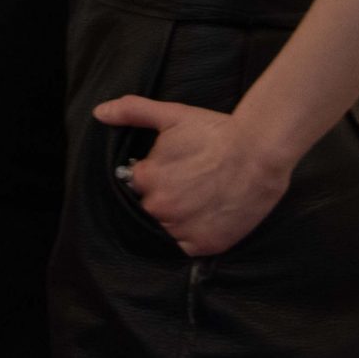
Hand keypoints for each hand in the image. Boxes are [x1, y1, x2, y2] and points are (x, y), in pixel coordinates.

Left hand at [93, 95, 293, 256]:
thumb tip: (99, 112)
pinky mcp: (205, 245)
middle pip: (150, 207)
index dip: (152, 175)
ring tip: (197, 200)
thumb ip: (132, 111)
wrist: (259, 153)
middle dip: (162, 197)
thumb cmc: (215, 132)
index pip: (137, 183)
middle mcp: (160, 207)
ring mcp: (182, 229)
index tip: (170, 169)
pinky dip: (189, 236)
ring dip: (174, 218)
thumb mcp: (171, 115)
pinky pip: (184, 247)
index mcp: (146, 178)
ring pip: (165, 228)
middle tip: (187, 184)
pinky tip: (203, 218)